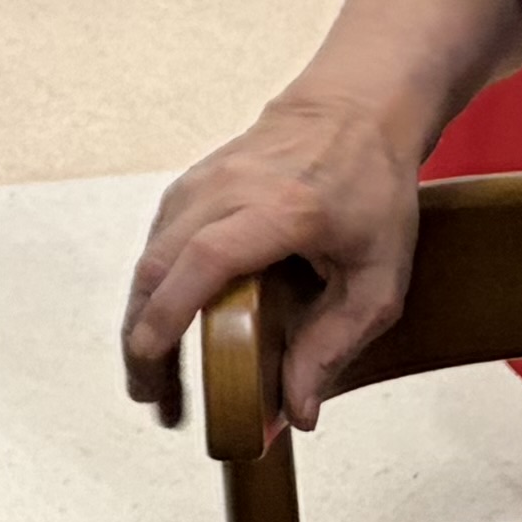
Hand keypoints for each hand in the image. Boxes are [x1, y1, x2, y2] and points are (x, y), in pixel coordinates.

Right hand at [117, 95, 425, 434]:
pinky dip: (151, 289)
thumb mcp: (380, 278)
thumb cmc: (373, 192)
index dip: (171, 309)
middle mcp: (230, 188)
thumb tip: (297, 411)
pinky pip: (157, 240)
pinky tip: (162, 325)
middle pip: (159, 262)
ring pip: (149, 254)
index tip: (152, 358)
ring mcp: (203, 179)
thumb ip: (337, 344)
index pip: (207, 258)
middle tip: (151, 397)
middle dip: (142, 336)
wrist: (353, 110)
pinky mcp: (190, 183)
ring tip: (154, 377)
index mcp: (284, 209)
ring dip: (140, 318)